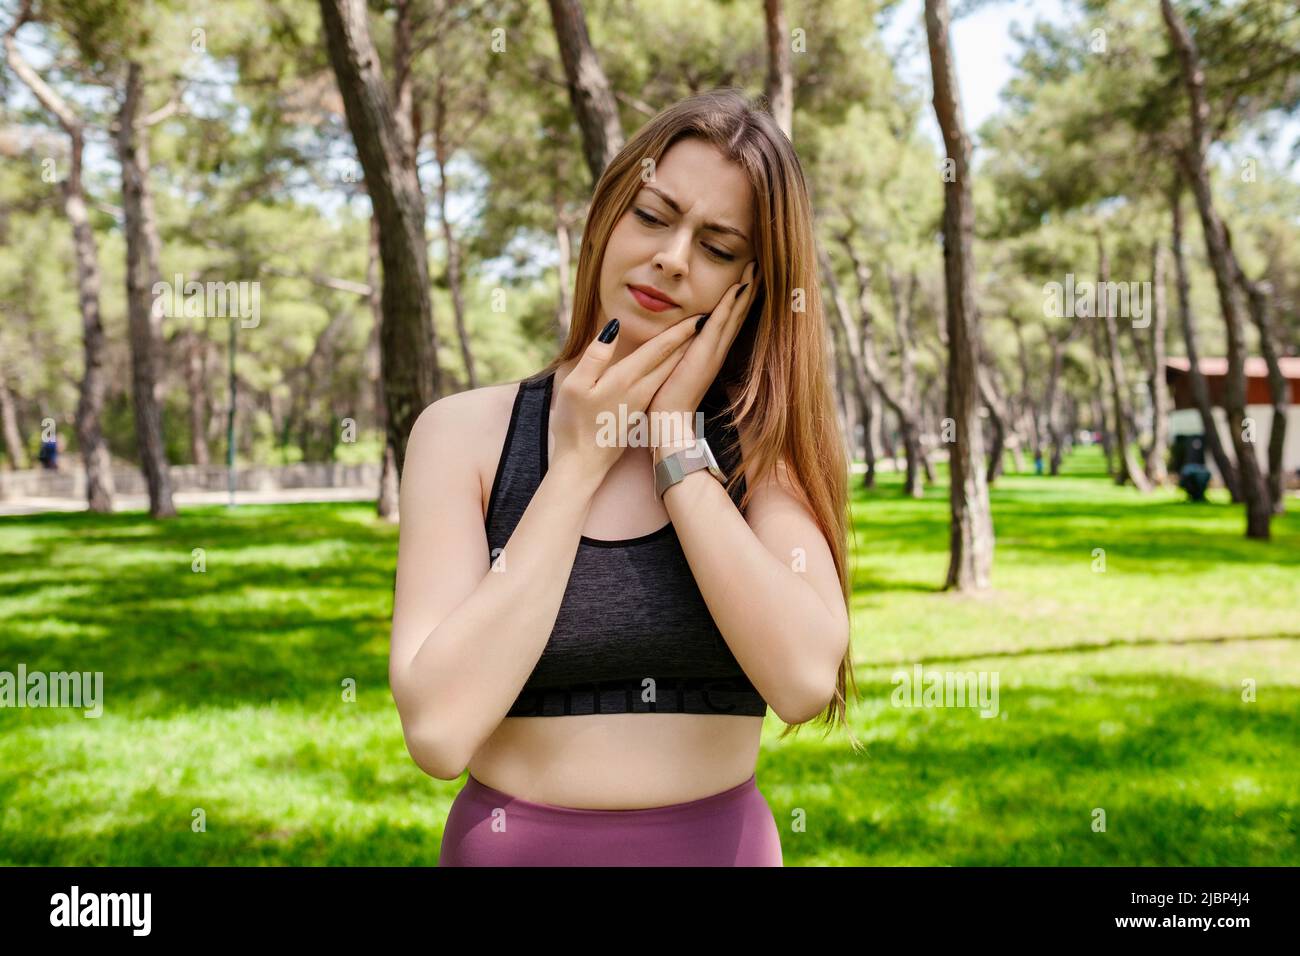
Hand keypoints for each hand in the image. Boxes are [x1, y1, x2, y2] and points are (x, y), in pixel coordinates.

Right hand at [550, 314, 699, 480]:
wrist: (583, 464)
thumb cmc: (574, 425)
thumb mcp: (576, 386)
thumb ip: (596, 356)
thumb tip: (614, 327)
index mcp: (626, 379)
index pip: (658, 349)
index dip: (679, 331)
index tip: (698, 316)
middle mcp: (641, 390)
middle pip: (670, 359)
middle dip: (689, 338)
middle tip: (708, 320)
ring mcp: (642, 403)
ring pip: (668, 372)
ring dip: (684, 353)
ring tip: (697, 337)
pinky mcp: (639, 412)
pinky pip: (662, 383)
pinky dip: (673, 369)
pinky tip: (674, 365)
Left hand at [647, 259, 758, 446]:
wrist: (669, 422)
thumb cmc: (669, 399)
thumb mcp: (679, 369)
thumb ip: (684, 354)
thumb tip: (683, 343)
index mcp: (711, 353)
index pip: (729, 320)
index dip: (740, 299)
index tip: (748, 278)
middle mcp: (717, 351)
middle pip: (738, 313)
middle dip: (749, 289)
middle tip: (759, 265)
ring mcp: (713, 352)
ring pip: (733, 314)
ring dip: (745, 290)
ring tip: (755, 268)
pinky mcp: (704, 355)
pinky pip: (719, 324)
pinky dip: (729, 305)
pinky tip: (738, 287)